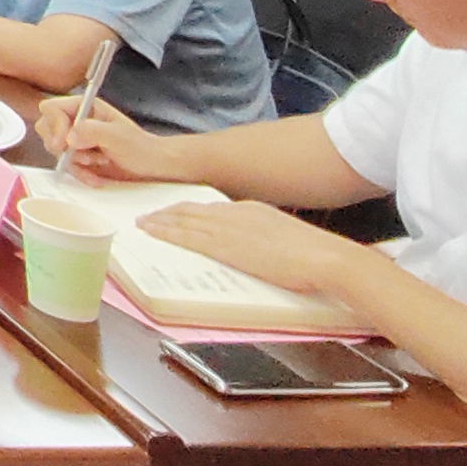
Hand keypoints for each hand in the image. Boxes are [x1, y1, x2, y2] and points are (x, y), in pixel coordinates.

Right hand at [33, 94, 169, 182]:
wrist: (151, 166)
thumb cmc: (141, 147)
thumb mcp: (118, 136)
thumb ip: (92, 132)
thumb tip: (69, 137)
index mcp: (84, 107)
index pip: (52, 108)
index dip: (54, 125)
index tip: (62, 143)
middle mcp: (76, 120)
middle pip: (46, 128)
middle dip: (62, 146)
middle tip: (83, 156)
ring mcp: (76, 139)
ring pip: (54, 149)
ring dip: (73, 161)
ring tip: (97, 163)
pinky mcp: (77, 156)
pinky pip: (64, 165)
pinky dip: (78, 173)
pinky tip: (95, 176)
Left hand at [139, 198, 372, 304]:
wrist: (323, 257)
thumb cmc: (313, 254)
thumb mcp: (283, 237)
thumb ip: (264, 238)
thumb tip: (257, 248)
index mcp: (251, 210)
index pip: (211, 208)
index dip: (189, 210)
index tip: (175, 213)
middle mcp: (235, 214)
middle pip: (192, 210)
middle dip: (168, 212)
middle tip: (148, 215)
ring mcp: (228, 228)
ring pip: (184, 220)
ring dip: (160, 221)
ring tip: (143, 223)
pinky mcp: (224, 245)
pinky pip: (186, 236)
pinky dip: (165, 232)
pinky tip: (152, 232)